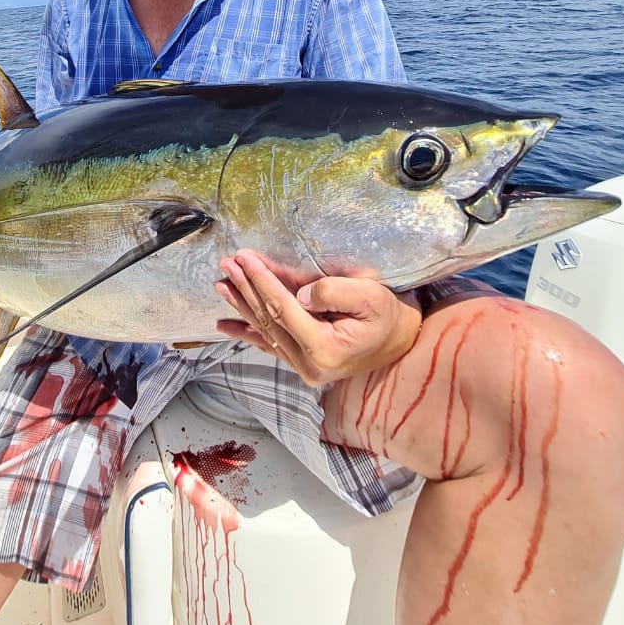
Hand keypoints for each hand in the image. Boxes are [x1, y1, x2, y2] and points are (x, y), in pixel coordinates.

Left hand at [214, 249, 420, 385]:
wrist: (403, 344)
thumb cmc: (389, 316)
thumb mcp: (370, 297)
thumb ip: (332, 293)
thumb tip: (297, 294)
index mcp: (323, 348)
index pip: (282, 308)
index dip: (261, 280)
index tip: (244, 257)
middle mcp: (308, 364)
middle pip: (269, 319)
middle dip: (246, 288)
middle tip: (226, 264)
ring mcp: (304, 368)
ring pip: (265, 331)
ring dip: (242, 306)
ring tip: (220, 284)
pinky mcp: (303, 364)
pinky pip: (269, 345)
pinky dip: (246, 332)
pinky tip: (225, 325)